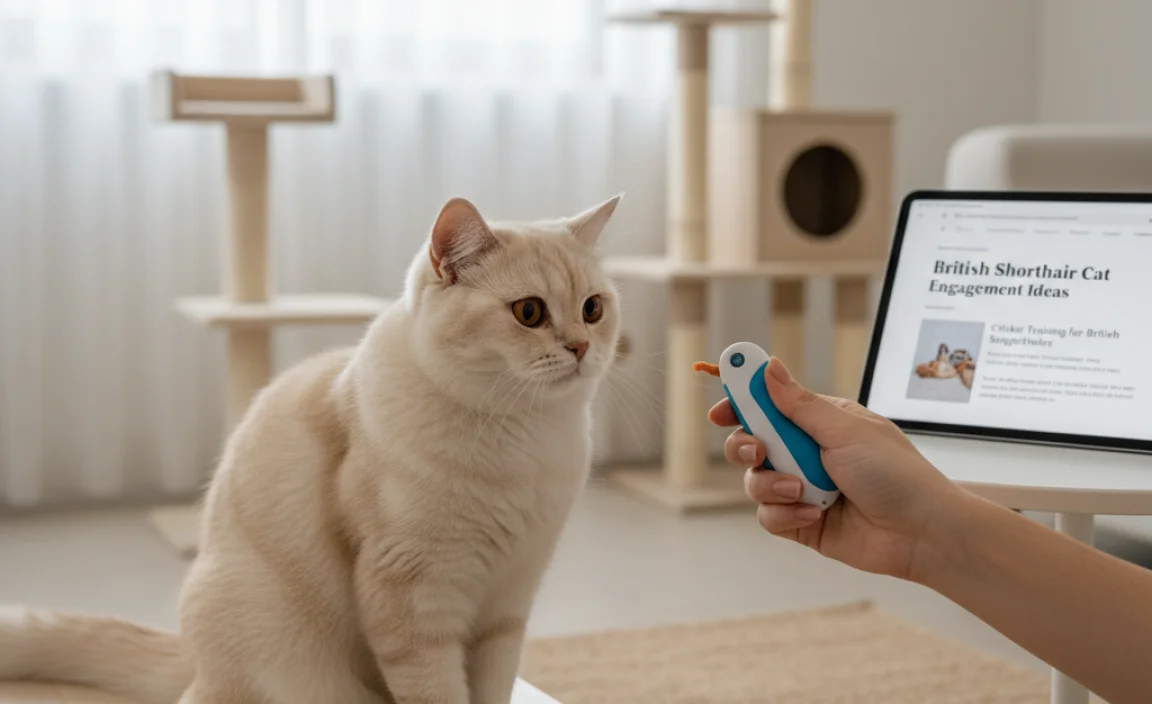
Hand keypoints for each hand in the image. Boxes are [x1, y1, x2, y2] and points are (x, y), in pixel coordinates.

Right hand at [709, 357, 968, 581]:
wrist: (922, 532)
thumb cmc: (896, 474)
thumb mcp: (844, 429)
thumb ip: (798, 403)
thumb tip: (768, 365)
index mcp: (820, 423)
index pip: (769, 406)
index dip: (740, 405)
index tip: (719, 412)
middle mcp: (807, 453)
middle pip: (751, 443)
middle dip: (746, 447)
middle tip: (759, 451)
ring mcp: (803, 488)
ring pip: (755, 482)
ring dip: (773, 485)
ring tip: (803, 491)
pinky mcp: (801, 521)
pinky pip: (769, 515)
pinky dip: (787, 514)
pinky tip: (814, 514)